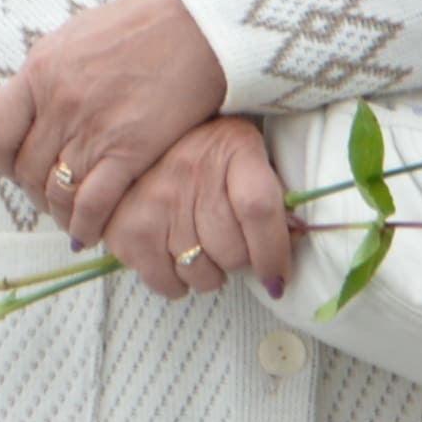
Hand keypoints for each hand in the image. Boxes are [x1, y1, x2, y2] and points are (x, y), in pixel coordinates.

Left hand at [0, 0, 228, 251]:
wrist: (197, 26)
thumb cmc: (143, 25)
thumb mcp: (78, 36)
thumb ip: (52, 72)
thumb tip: (36, 100)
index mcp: (40, 70)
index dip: (3, 159)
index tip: (17, 167)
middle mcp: (57, 103)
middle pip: (27, 169)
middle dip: (35, 192)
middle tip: (51, 198)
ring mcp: (91, 129)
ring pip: (56, 192)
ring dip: (60, 212)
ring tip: (71, 217)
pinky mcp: (128, 152)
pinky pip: (92, 204)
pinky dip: (86, 224)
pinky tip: (91, 232)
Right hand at [107, 117, 292, 299]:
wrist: (147, 137)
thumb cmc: (211, 156)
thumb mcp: (251, 160)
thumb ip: (276, 202)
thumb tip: (295, 247)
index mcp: (234, 148)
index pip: (259, 209)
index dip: (273, 252)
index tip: (278, 278)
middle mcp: (192, 171)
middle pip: (231, 250)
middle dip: (239, 262)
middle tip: (230, 248)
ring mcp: (155, 200)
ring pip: (201, 272)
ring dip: (209, 274)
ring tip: (203, 251)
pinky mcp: (126, 228)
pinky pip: (165, 281)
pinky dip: (176, 284)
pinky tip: (177, 261)